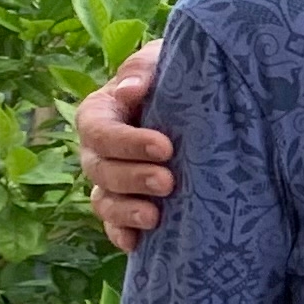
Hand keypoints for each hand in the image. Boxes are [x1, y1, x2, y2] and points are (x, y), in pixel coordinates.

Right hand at [78, 40, 173, 253]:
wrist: (204, 100)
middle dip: (131, 177)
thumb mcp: (162, 60)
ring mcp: (112, 180)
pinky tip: (137, 243)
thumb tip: (130, 89)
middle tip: (168, 181)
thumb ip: (143, 69)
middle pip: (100, 169)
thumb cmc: (179, 75)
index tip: (164, 147)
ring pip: (104, 200)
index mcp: (102, 112)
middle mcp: (100, 150)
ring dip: (126, 210)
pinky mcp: (130, 203)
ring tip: (155, 216)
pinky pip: (115, 224)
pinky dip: (122, 233)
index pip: (98, 128)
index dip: (125, 141)